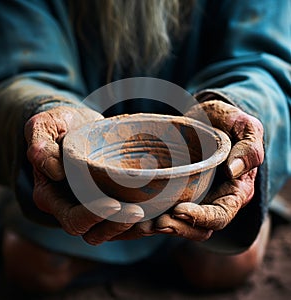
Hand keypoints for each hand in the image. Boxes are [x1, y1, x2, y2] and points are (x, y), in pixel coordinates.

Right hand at [25, 106, 143, 244]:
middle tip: (139, 212)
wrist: (76, 124)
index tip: (113, 204)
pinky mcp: (108, 198)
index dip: (92, 215)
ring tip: (154, 219)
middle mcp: (71, 206)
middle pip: (94, 232)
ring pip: (111, 230)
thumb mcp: (45, 126)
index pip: (71, 218)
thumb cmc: (59, 124)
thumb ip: (41, 145)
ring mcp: (91, 205)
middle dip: (117, 225)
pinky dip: (140, 219)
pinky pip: (123, 217)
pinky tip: (158, 211)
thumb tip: (54, 171)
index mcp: (51, 195)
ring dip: (132, 229)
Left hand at [153, 100, 263, 240]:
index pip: (220, 215)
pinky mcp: (179, 191)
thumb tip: (234, 171)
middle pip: (199, 228)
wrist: (207, 117)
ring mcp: (197, 197)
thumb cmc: (228, 122)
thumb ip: (249, 148)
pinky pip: (168, 209)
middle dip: (179, 228)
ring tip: (145, 224)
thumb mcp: (246, 127)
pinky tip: (138, 213)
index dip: (201, 218)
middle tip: (158, 222)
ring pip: (182, 224)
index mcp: (235, 191)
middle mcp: (216, 199)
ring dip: (164, 226)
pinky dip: (154, 215)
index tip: (179, 210)